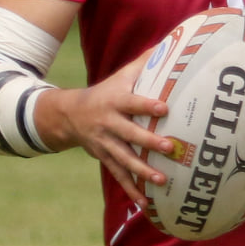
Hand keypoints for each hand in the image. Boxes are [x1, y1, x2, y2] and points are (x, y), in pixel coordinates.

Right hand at [46, 58, 169, 203]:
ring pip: (123, 159)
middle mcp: (108, 123)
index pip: (132, 102)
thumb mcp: (122, 75)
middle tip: (169, 149)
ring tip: (161, 181)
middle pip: (129, 134)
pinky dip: (131, 190)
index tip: (164, 109)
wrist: (69, 113)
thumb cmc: (107, 91)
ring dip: (141, 172)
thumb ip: (147, 62)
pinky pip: (118, 176)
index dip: (146, 105)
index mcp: (114, 101)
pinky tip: (146, 203)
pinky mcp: (103, 158)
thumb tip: (175, 41)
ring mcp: (104, 143)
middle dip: (148, 142)